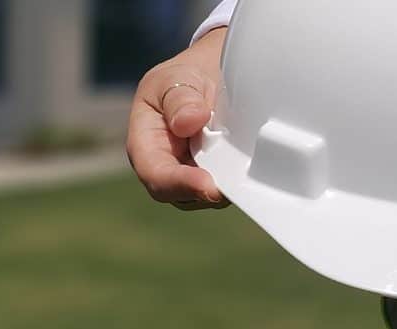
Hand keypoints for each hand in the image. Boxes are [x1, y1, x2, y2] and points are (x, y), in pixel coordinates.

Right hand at [127, 28, 229, 209]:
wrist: (209, 73)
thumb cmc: (185, 77)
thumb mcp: (177, 77)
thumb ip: (179, 98)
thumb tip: (188, 122)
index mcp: (145, 143)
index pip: (156, 175)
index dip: (180, 184)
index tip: (208, 185)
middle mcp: (166, 165)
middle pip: (182, 195)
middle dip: (208, 192)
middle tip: (236, 185)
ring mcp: (191, 173)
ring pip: (206, 196)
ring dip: (226, 188)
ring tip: (245, 171)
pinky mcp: (215, 174)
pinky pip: (225, 186)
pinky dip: (237, 181)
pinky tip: (251, 168)